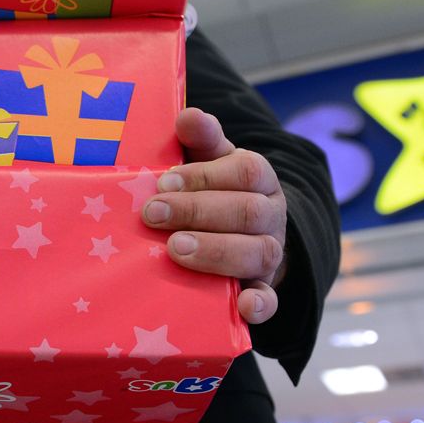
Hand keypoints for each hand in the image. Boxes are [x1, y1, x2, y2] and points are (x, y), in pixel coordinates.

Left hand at [142, 108, 287, 324]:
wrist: (240, 234)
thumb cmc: (212, 190)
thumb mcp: (208, 160)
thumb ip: (200, 139)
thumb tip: (187, 115)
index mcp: (258, 178)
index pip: (243, 171)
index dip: (204, 176)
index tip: (164, 181)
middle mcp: (270, 214)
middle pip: (246, 212)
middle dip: (197, 212)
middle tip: (153, 214)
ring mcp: (269, 253)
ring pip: (257, 252)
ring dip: (215, 251)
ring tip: (174, 250)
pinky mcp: (264, 288)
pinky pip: (270, 298)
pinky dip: (260, 305)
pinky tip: (243, 307)